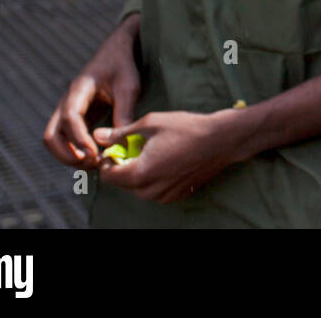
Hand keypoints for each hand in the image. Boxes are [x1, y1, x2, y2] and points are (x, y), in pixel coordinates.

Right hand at [42, 15, 141, 169]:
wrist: (117, 52)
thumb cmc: (123, 66)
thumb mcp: (129, 86)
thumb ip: (124, 112)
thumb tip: (121, 143)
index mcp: (79, 90)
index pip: (69, 117)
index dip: (79, 138)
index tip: (94, 154)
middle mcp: (67, 102)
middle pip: (51, 135)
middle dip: (67, 154)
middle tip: (93, 164)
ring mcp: (68, 111)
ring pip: (55, 140)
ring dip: (69, 156)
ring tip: (95, 164)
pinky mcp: (76, 118)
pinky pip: (67, 139)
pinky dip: (75, 152)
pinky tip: (96, 158)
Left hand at [95, 110, 242, 203]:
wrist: (222, 140)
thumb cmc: (187, 128)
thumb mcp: (151, 123)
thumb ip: (121, 133)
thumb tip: (98, 136)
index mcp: (140, 174)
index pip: (108, 176)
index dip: (107, 161)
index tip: (117, 147)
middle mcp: (150, 191)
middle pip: (122, 183)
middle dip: (123, 166)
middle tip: (136, 146)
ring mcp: (164, 196)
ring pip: (139, 188)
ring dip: (139, 173)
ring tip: (153, 152)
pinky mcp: (177, 196)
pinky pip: (155, 190)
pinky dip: (154, 178)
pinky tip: (167, 160)